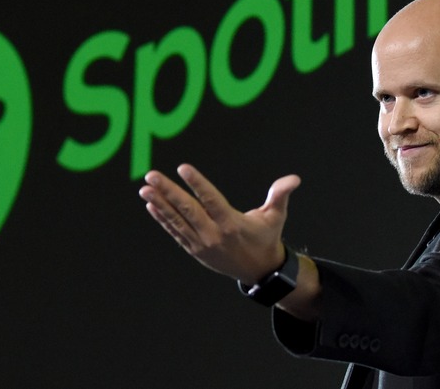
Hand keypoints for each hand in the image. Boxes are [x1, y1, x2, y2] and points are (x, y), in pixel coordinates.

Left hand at [139, 164, 300, 283]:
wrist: (258, 272)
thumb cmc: (266, 237)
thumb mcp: (276, 217)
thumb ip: (280, 195)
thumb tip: (294, 179)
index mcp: (232, 224)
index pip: (211, 200)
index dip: (197, 183)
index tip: (183, 168)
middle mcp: (214, 234)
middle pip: (188, 210)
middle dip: (168, 192)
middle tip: (151, 176)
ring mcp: (201, 244)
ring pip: (177, 221)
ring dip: (159, 204)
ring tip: (145, 189)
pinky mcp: (194, 249)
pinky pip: (175, 232)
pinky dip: (162, 219)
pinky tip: (151, 205)